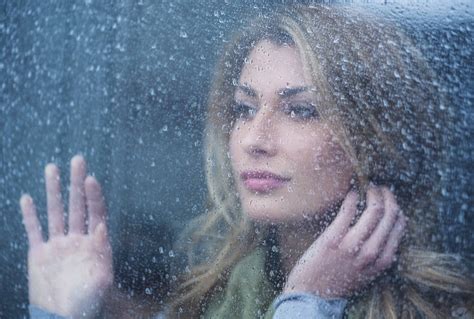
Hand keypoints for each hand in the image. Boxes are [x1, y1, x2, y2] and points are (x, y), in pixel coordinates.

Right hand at [20, 155, 112, 317]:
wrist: (62, 318)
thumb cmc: (86, 304)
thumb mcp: (100, 284)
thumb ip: (102, 257)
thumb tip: (103, 229)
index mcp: (94, 245)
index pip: (96, 214)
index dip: (94, 196)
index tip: (91, 179)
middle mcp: (77, 240)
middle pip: (77, 206)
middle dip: (77, 183)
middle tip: (78, 159)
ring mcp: (57, 245)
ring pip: (55, 212)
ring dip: (53, 191)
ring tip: (52, 168)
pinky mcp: (39, 254)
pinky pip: (34, 231)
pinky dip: (30, 215)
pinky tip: (27, 198)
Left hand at [284, 186, 405, 297]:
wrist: (313, 295)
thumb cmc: (340, 280)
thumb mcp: (368, 272)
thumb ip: (378, 253)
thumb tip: (387, 227)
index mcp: (382, 261)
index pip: (399, 227)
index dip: (396, 208)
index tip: (390, 200)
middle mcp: (371, 253)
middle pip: (390, 215)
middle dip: (387, 196)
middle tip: (380, 188)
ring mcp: (352, 245)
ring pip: (374, 210)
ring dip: (373, 193)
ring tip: (368, 187)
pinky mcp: (333, 238)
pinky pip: (348, 210)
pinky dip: (352, 197)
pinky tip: (352, 193)